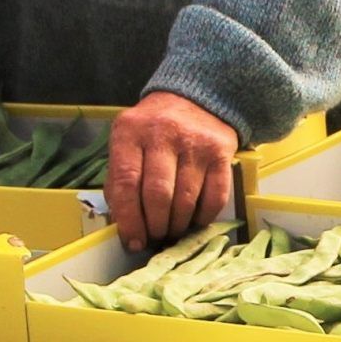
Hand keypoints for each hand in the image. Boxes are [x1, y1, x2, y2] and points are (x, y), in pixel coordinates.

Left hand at [110, 91, 239, 252]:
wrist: (196, 100)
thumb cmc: (153, 130)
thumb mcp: (127, 143)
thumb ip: (119, 179)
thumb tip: (124, 224)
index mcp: (131, 132)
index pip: (126, 182)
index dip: (129, 219)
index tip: (133, 241)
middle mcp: (164, 134)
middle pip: (158, 194)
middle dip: (156, 225)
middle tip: (155, 236)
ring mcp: (195, 143)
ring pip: (186, 200)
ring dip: (178, 225)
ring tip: (172, 230)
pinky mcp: (221, 152)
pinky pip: (215, 197)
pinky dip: (204, 217)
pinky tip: (194, 220)